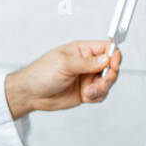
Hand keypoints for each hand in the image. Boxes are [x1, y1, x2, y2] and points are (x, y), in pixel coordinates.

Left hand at [4, 41, 121, 117]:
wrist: (31, 94)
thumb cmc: (41, 73)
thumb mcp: (64, 64)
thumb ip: (87, 62)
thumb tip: (107, 59)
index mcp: (82, 50)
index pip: (106, 48)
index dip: (114, 55)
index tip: (113, 64)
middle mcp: (87, 63)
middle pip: (112, 66)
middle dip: (110, 75)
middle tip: (102, 81)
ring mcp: (87, 78)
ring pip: (108, 82)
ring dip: (102, 88)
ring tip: (89, 92)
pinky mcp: (86, 92)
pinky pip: (101, 94)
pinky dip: (97, 96)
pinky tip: (86, 96)